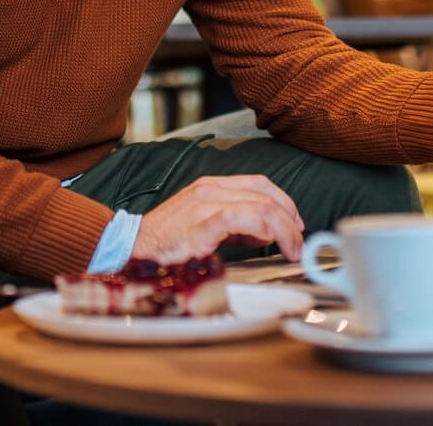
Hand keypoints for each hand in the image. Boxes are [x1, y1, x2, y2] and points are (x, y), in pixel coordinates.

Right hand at [132, 175, 304, 263]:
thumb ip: (235, 227)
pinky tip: (273, 245)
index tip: (295, 223)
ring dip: (285, 228)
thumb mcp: (204, 227)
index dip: (283, 201)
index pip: (258, 183)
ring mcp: (206, 202)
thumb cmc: (167, 243)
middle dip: (290, 218)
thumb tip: (265, 235)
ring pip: (260, 205)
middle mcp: (210, 188)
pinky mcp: (204, 222)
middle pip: (264, 193)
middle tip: (299, 242)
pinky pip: (245, 218)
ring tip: (292, 249)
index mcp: (211, 186)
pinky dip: (267, 230)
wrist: (133, 249)